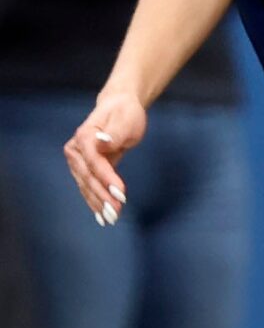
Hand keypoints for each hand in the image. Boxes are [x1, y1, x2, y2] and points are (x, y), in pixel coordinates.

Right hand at [63, 91, 146, 224]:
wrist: (119, 108)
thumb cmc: (124, 113)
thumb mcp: (125, 120)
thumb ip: (114, 133)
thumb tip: (101, 142)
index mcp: (84, 136)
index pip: (94, 162)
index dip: (106, 179)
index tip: (121, 193)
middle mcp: (75, 149)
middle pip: (88, 177)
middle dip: (102, 197)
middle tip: (116, 213)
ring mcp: (77, 160)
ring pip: (86, 185)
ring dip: (97, 203)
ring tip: (110, 219)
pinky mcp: (83, 168)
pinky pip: (88, 187)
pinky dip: (94, 201)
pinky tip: (101, 216)